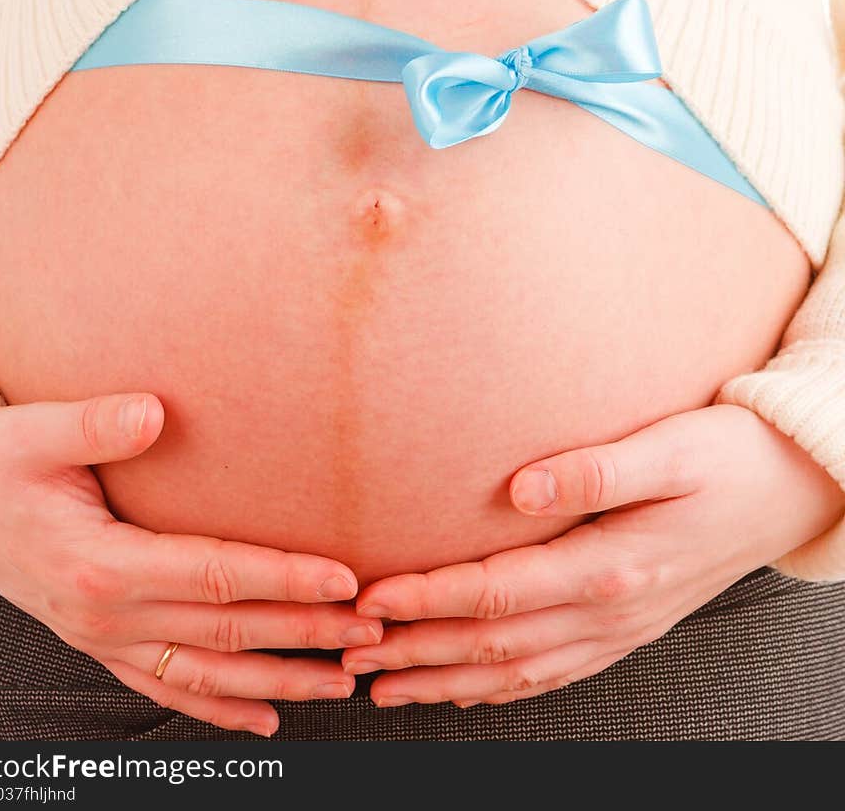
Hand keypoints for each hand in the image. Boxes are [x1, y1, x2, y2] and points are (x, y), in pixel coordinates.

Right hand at [0, 394, 381, 734]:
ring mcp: (102, 636)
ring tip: (338, 682)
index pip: (216, 575)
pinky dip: (218, 707)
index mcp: (102, 563)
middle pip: (226, 630)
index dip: (285, 579)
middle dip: (303, 634)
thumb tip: (155, 413)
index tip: (343, 580)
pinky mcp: (99, 640)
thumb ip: (97, 423)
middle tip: (369, 632)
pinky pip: (166, 686)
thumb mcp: (34, 434)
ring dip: (276, 681)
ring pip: (205, 672)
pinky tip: (263, 720)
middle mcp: (107, 614)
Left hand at [342, 404, 844, 707]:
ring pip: (516, 669)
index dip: (429, 598)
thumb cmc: (729, 458)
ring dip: (445, 679)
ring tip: (385, 684)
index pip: (498, 590)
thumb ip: (594, 470)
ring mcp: (619, 628)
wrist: (789, 490)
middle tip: (350, 654)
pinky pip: (551, 673)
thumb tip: (520, 486)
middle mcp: (611, 611)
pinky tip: (467, 690)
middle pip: (494, 642)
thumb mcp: (669, 449)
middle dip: (417, 651)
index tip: (373, 598)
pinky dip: (500, 687)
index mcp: (612, 566)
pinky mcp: (626, 628)